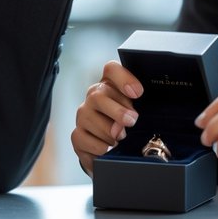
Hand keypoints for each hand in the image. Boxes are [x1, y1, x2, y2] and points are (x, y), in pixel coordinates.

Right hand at [71, 61, 143, 175]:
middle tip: (132, 121)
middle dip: (117, 111)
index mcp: (111, 84)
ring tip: (120, 138)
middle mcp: (94, 96)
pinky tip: (109, 149)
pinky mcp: (77, 135)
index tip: (138, 93)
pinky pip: (86, 140)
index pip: (111, 69)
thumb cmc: (127, 124)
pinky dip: (101, 148)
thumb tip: (138, 114)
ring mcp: (83, 115)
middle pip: (98, 96)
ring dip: (110, 133)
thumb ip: (140, 106)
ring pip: (92, 120)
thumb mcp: (137, 111)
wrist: (111, 147)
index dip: (124, 78)